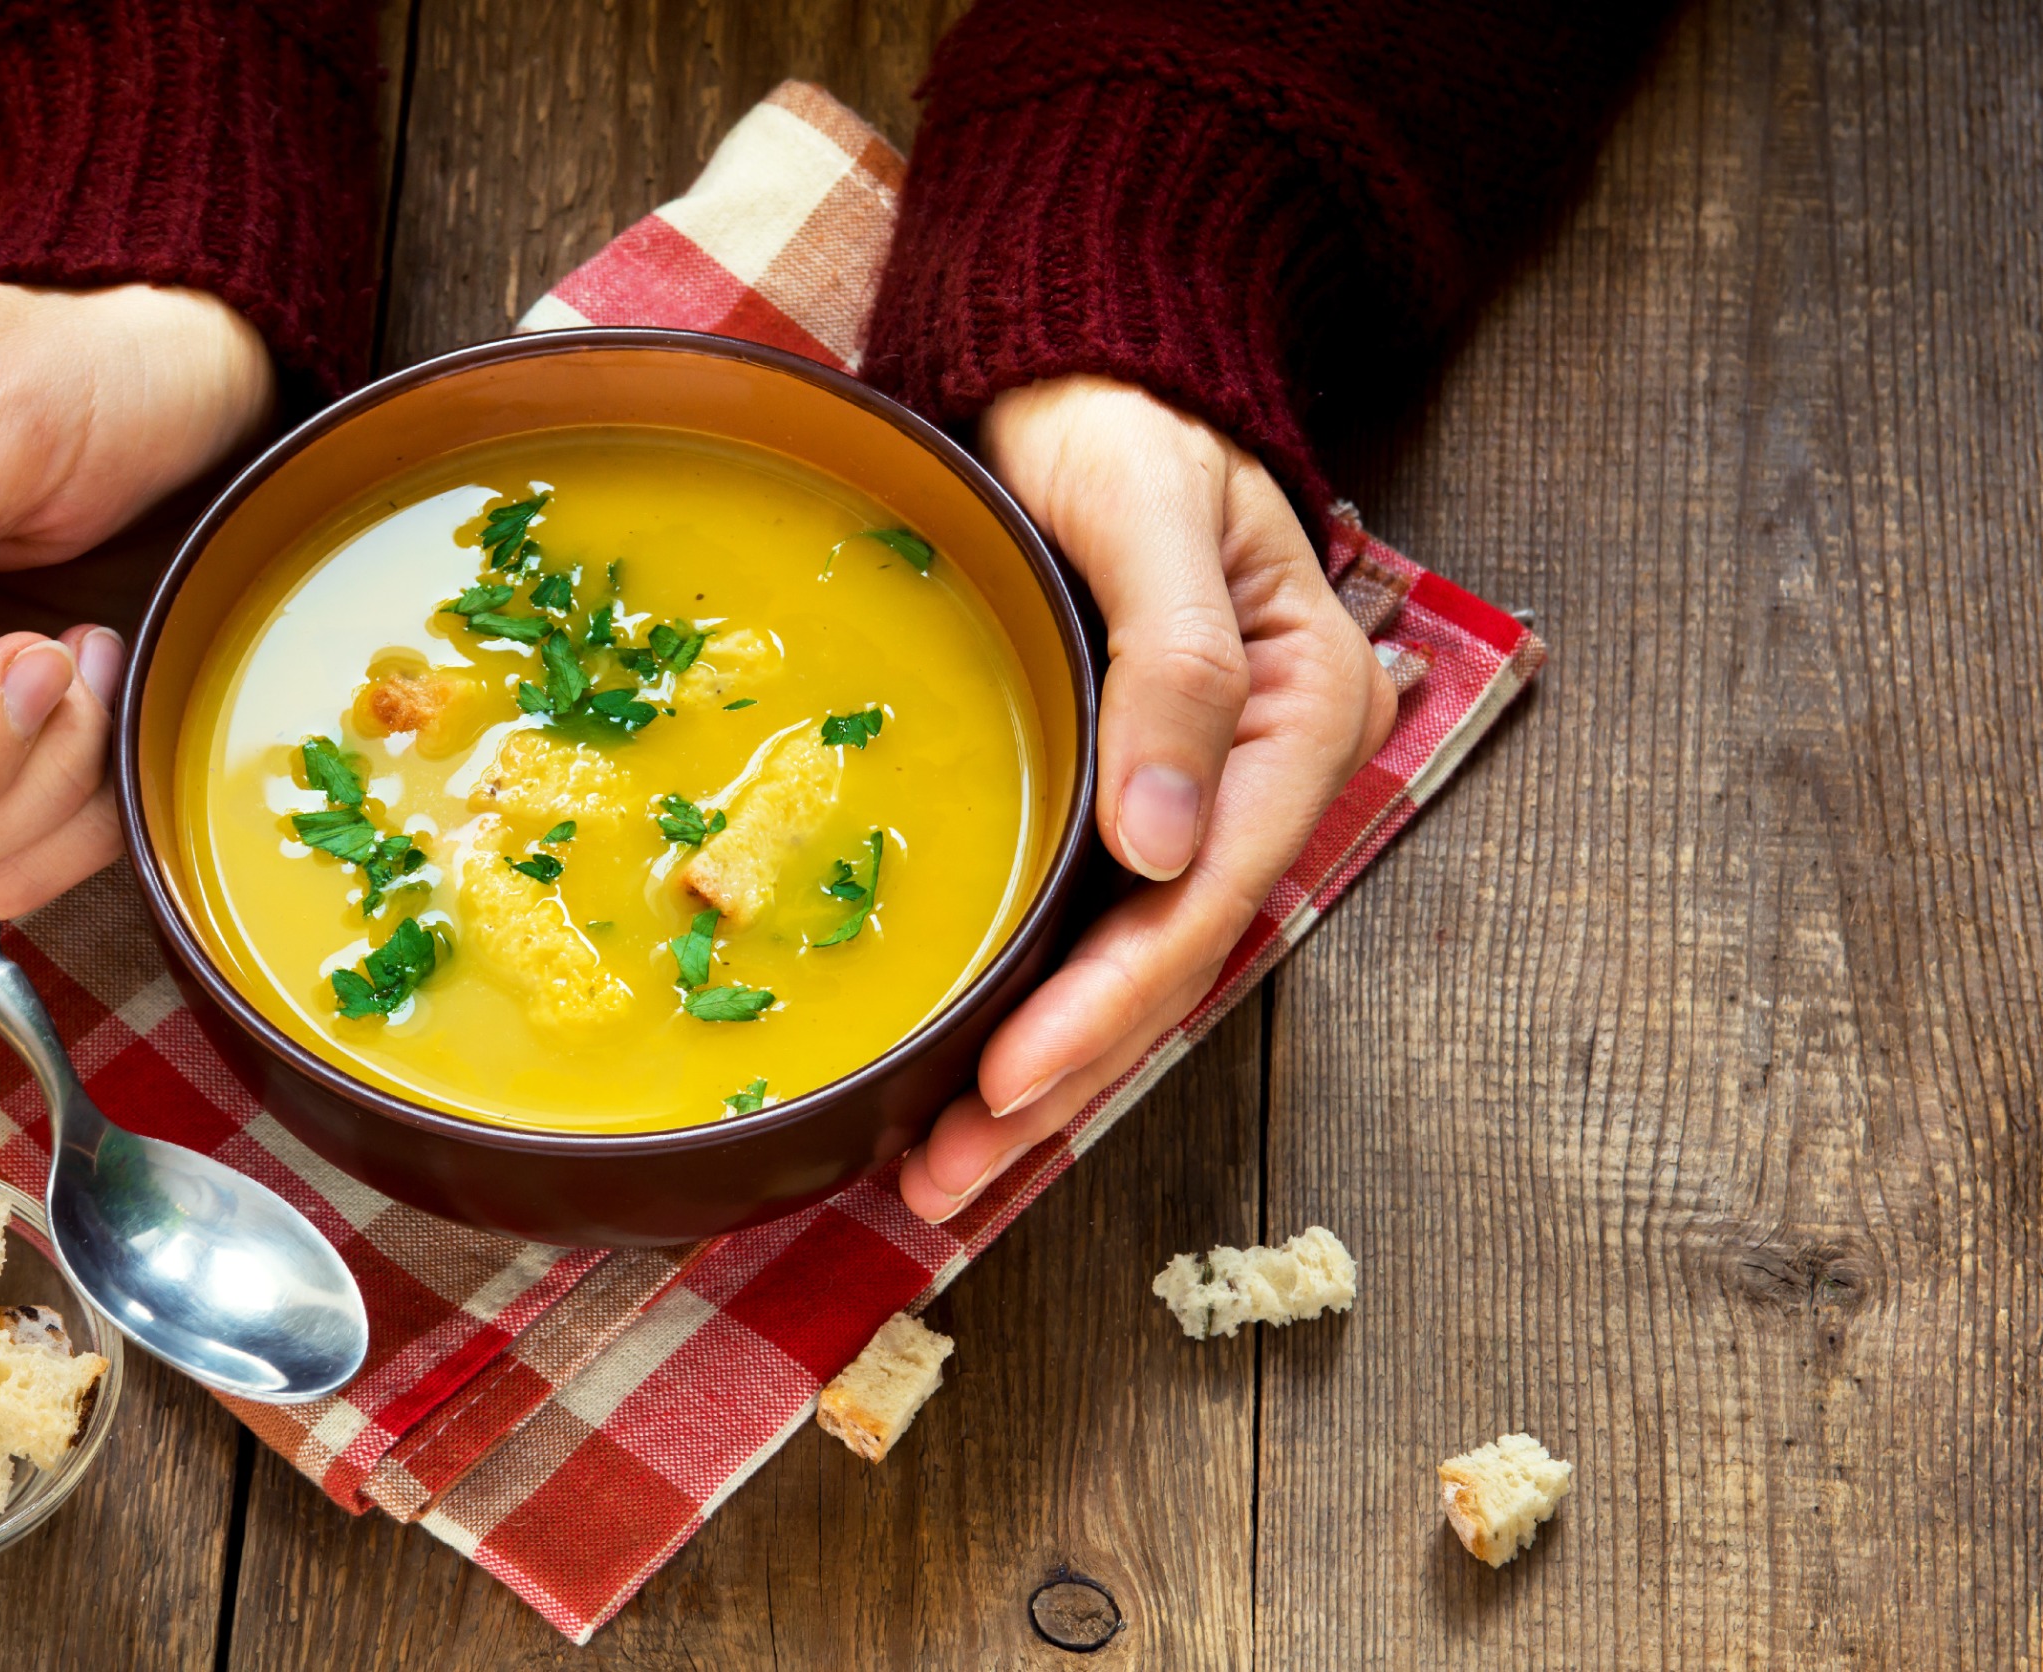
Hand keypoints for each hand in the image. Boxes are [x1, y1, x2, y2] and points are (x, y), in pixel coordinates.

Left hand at [900, 377, 1398, 1222]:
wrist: (1079, 377)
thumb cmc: (1119, 424)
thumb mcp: (1150, 510)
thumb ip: (1172, 665)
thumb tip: (1162, 843)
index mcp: (1296, 715)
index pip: (1205, 898)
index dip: (1107, 1003)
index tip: (1009, 1083)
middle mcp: (1255, 780)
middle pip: (1163, 963)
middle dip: (1058, 1082)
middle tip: (944, 1179)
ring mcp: (1192, 796)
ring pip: (1123, 967)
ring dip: (1040, 1077)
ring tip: (938, 1173)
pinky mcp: (1124, 796)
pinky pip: (1085, 925)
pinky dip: (1028, 1006)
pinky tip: (964, 1076)